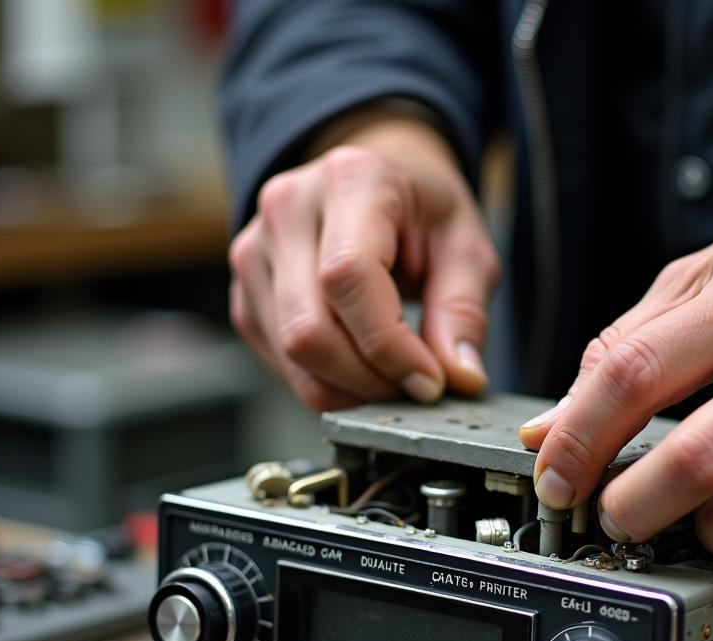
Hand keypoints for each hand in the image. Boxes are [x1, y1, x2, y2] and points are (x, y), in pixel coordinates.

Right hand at [229, 114, 499, 409]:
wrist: (377, 190)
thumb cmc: (422, 214)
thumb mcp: (467, 248)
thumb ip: (463, 311)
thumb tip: (460, 377)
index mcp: (350, 180)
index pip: (348, 279)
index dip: (390, 347)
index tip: (429, 380)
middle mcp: (288, 209)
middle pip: (308, 330)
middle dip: (369, 379)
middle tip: (414, 386)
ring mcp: (255, 252)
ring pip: (292, 356)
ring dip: (350, 389)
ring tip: (392, 377)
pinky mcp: (244, 295)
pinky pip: (280, 366)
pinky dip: (326, 384)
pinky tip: (360, 369)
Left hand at [520, 201, 712, 587]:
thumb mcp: (707, 277)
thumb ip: (622, 346)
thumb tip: (549, 429)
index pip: (629, 379)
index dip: (574, 442)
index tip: (556, 480)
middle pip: (689, 466)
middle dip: (627, 510)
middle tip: (615, 513)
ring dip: (703, 540)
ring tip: (695, 516)